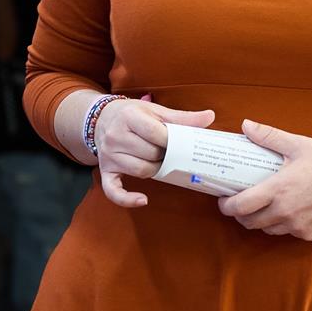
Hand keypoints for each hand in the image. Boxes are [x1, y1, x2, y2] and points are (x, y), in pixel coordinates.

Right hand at [94, 95, 214, 209]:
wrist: (102, 118)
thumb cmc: (133, 115)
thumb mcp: (156, 110)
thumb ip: (182, 117)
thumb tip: (209, 116)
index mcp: (129, 117)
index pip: (155, 134)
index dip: (172, 141)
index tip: (181, 143)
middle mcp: (115, 136)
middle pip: (149, 154)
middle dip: (165, 155)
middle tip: (171, 152)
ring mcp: (108, 155)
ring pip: (140, 171)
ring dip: (155, 170)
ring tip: (160, 163)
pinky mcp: (105, 171)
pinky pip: (113, 191)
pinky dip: (127, 199)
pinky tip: (143, 200)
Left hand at [217, 120, 311, 240]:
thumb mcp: (299, 144)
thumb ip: (269, 136)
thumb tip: (246, 125)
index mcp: (279, 189)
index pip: (241, 206)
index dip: (226, 205)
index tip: (223, 199)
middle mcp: (285, 212)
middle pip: (249, 222)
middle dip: (240, 214)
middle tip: (240, 203)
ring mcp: (297, 225)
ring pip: (266, 230)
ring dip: (260, 221)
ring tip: (261, 206)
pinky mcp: (309, 234)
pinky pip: (286, 232)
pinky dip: (281, 224)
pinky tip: (285, 211)